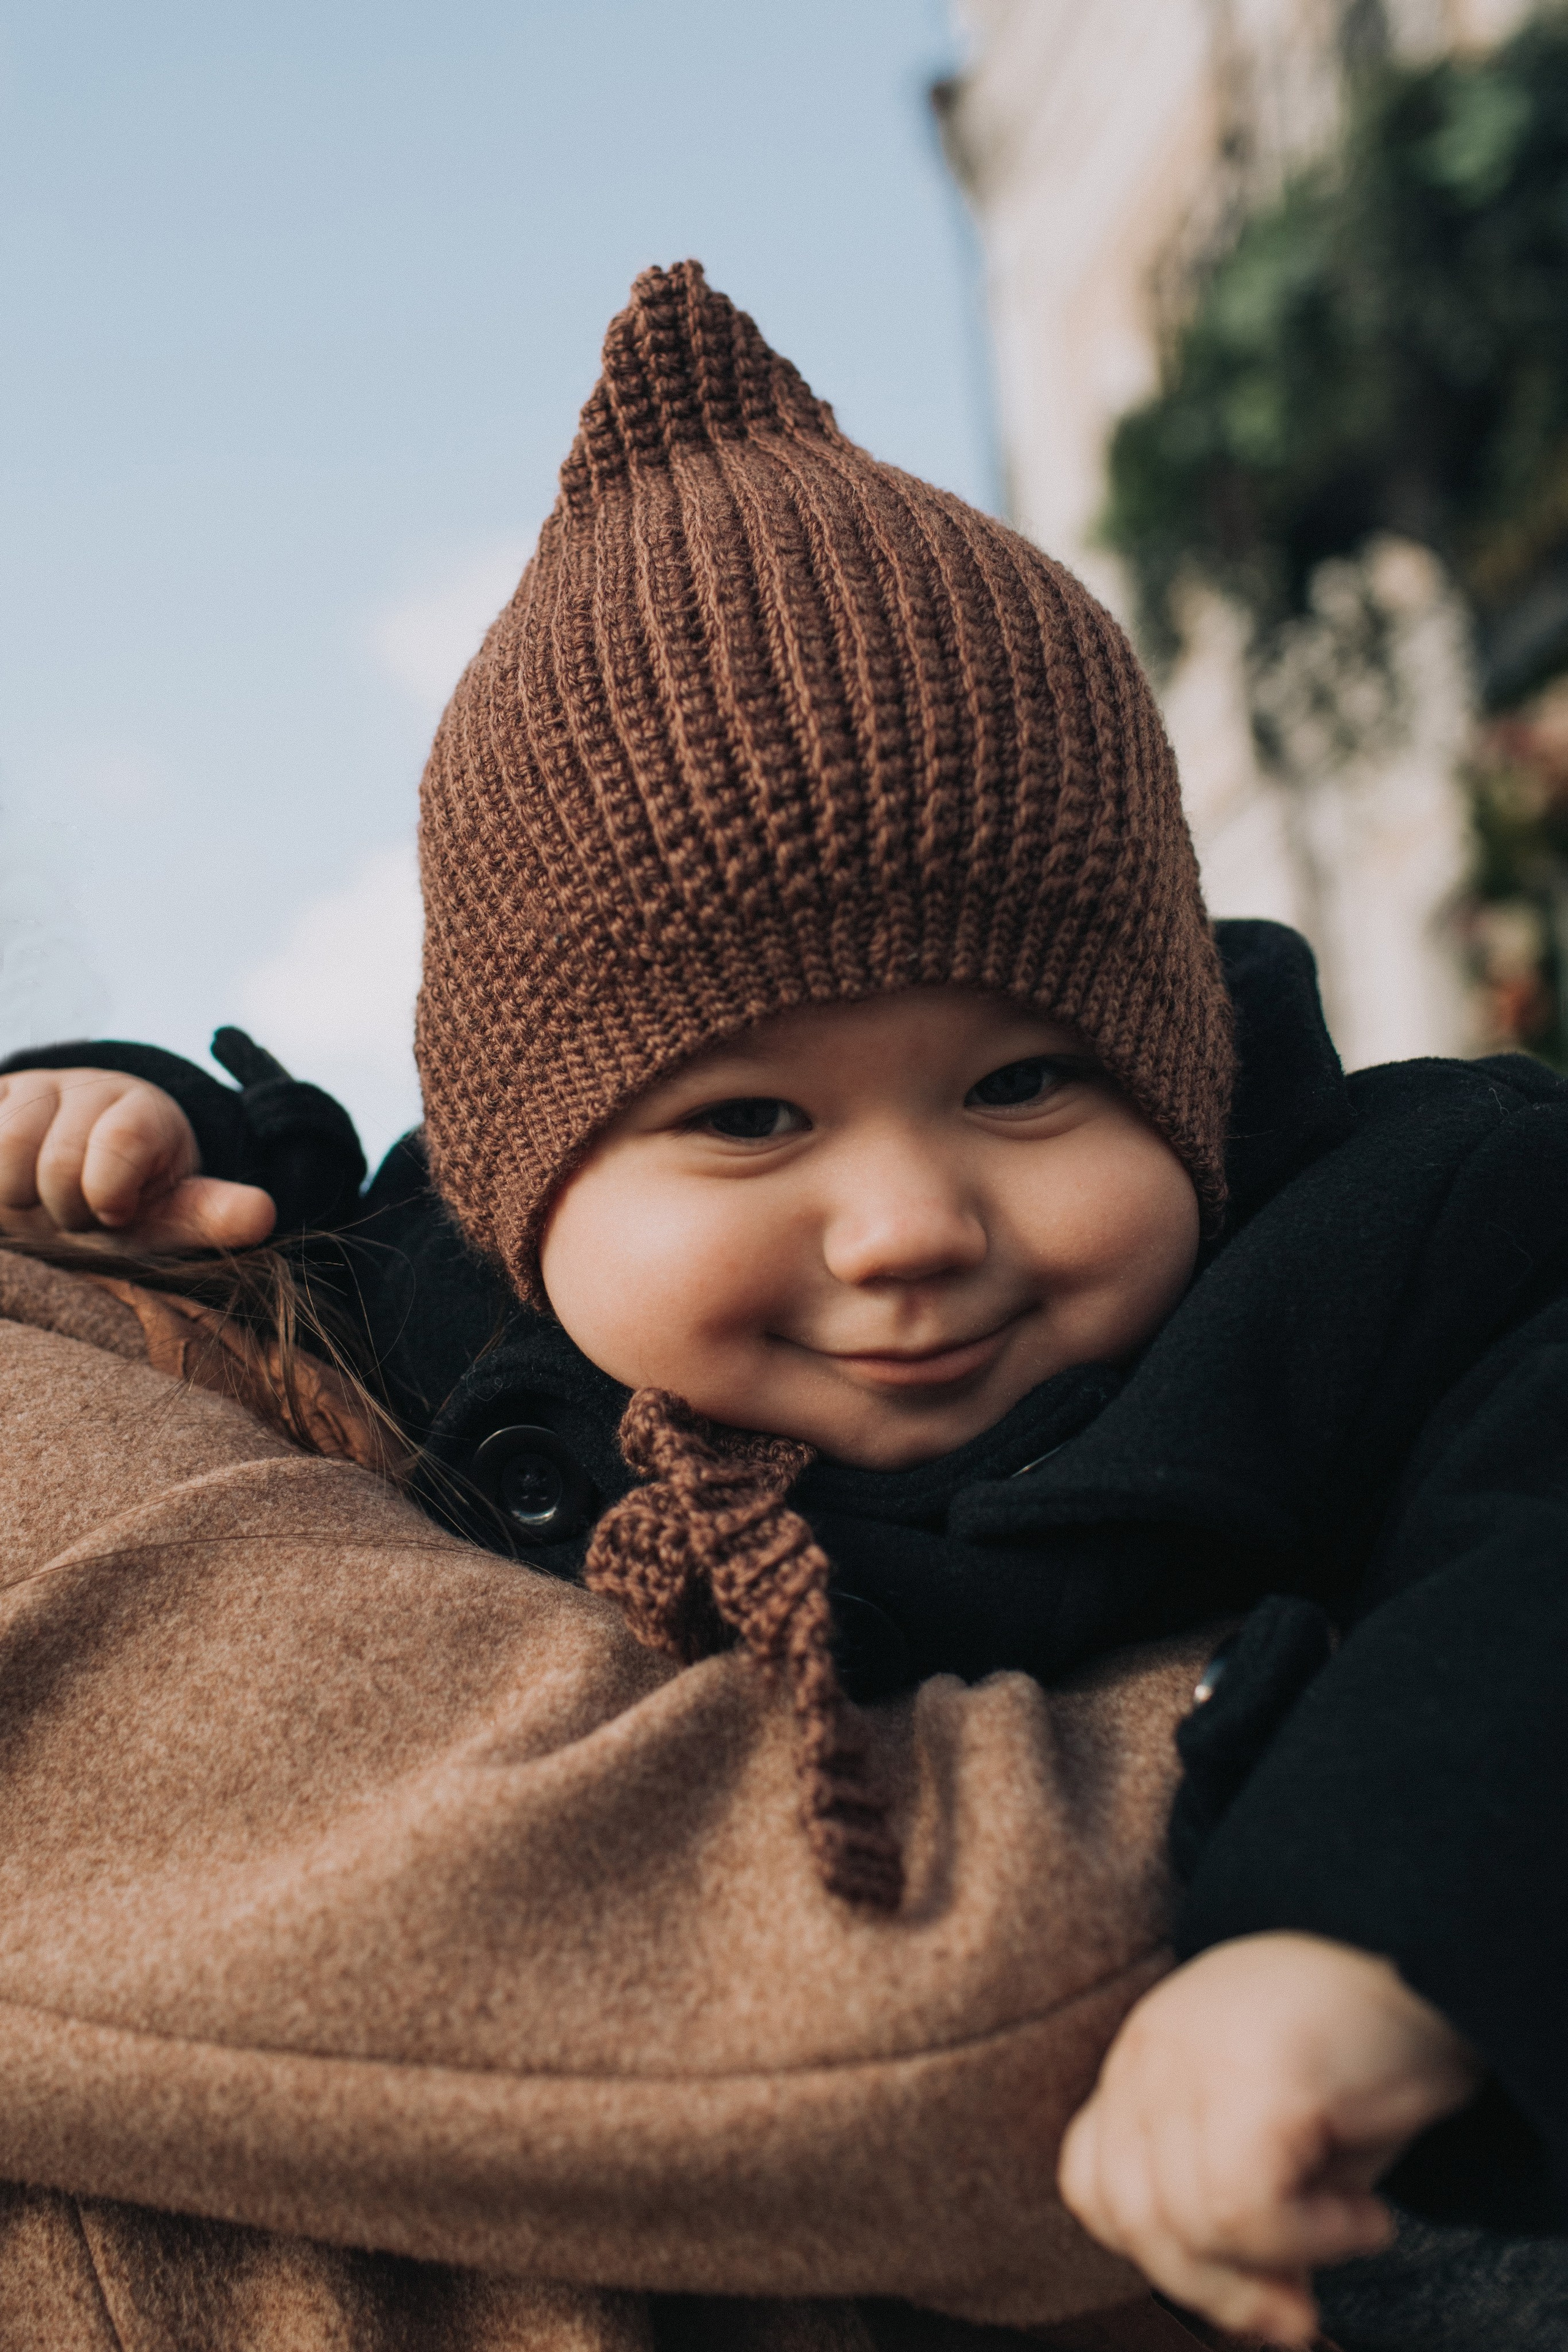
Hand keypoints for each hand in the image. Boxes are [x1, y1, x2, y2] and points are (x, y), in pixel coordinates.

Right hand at [0, 1069, 275, 1251]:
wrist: (60, 1189)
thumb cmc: (124, 1208)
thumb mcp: (168, 1217)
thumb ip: (210, 1215)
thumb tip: (261, 1215)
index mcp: (143, 1111)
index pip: (124, 1140)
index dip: (110, 1191)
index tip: (114, 1213)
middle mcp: (87, 1088)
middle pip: (59, 1162)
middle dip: (66, 1208)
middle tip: (78, 1214)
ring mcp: (30, 1090)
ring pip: (6, 1150)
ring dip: (17, 1197)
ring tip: (39, 1201)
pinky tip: (8, 1191)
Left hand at [1058, 1931, 1480, 2345]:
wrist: (1441, 1949)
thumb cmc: (1367, 2049)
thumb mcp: (1287, 2136)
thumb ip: (1247, 2212)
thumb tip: (1262, 2316)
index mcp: (1145, 2059)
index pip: (1095, 2183)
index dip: (1159, 2255)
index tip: (1244, 2291)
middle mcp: (1151, 2051)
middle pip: (1130, 2216)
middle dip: (1213, 2291)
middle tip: (1298, 2313)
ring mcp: (1191, 2054)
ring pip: (1186, 2223)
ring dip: (1277, 2263)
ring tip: (1355, 2230)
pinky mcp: (1249, 2073)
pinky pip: (1243, 2208)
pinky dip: (1313, 2240)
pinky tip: (1369, 2215)